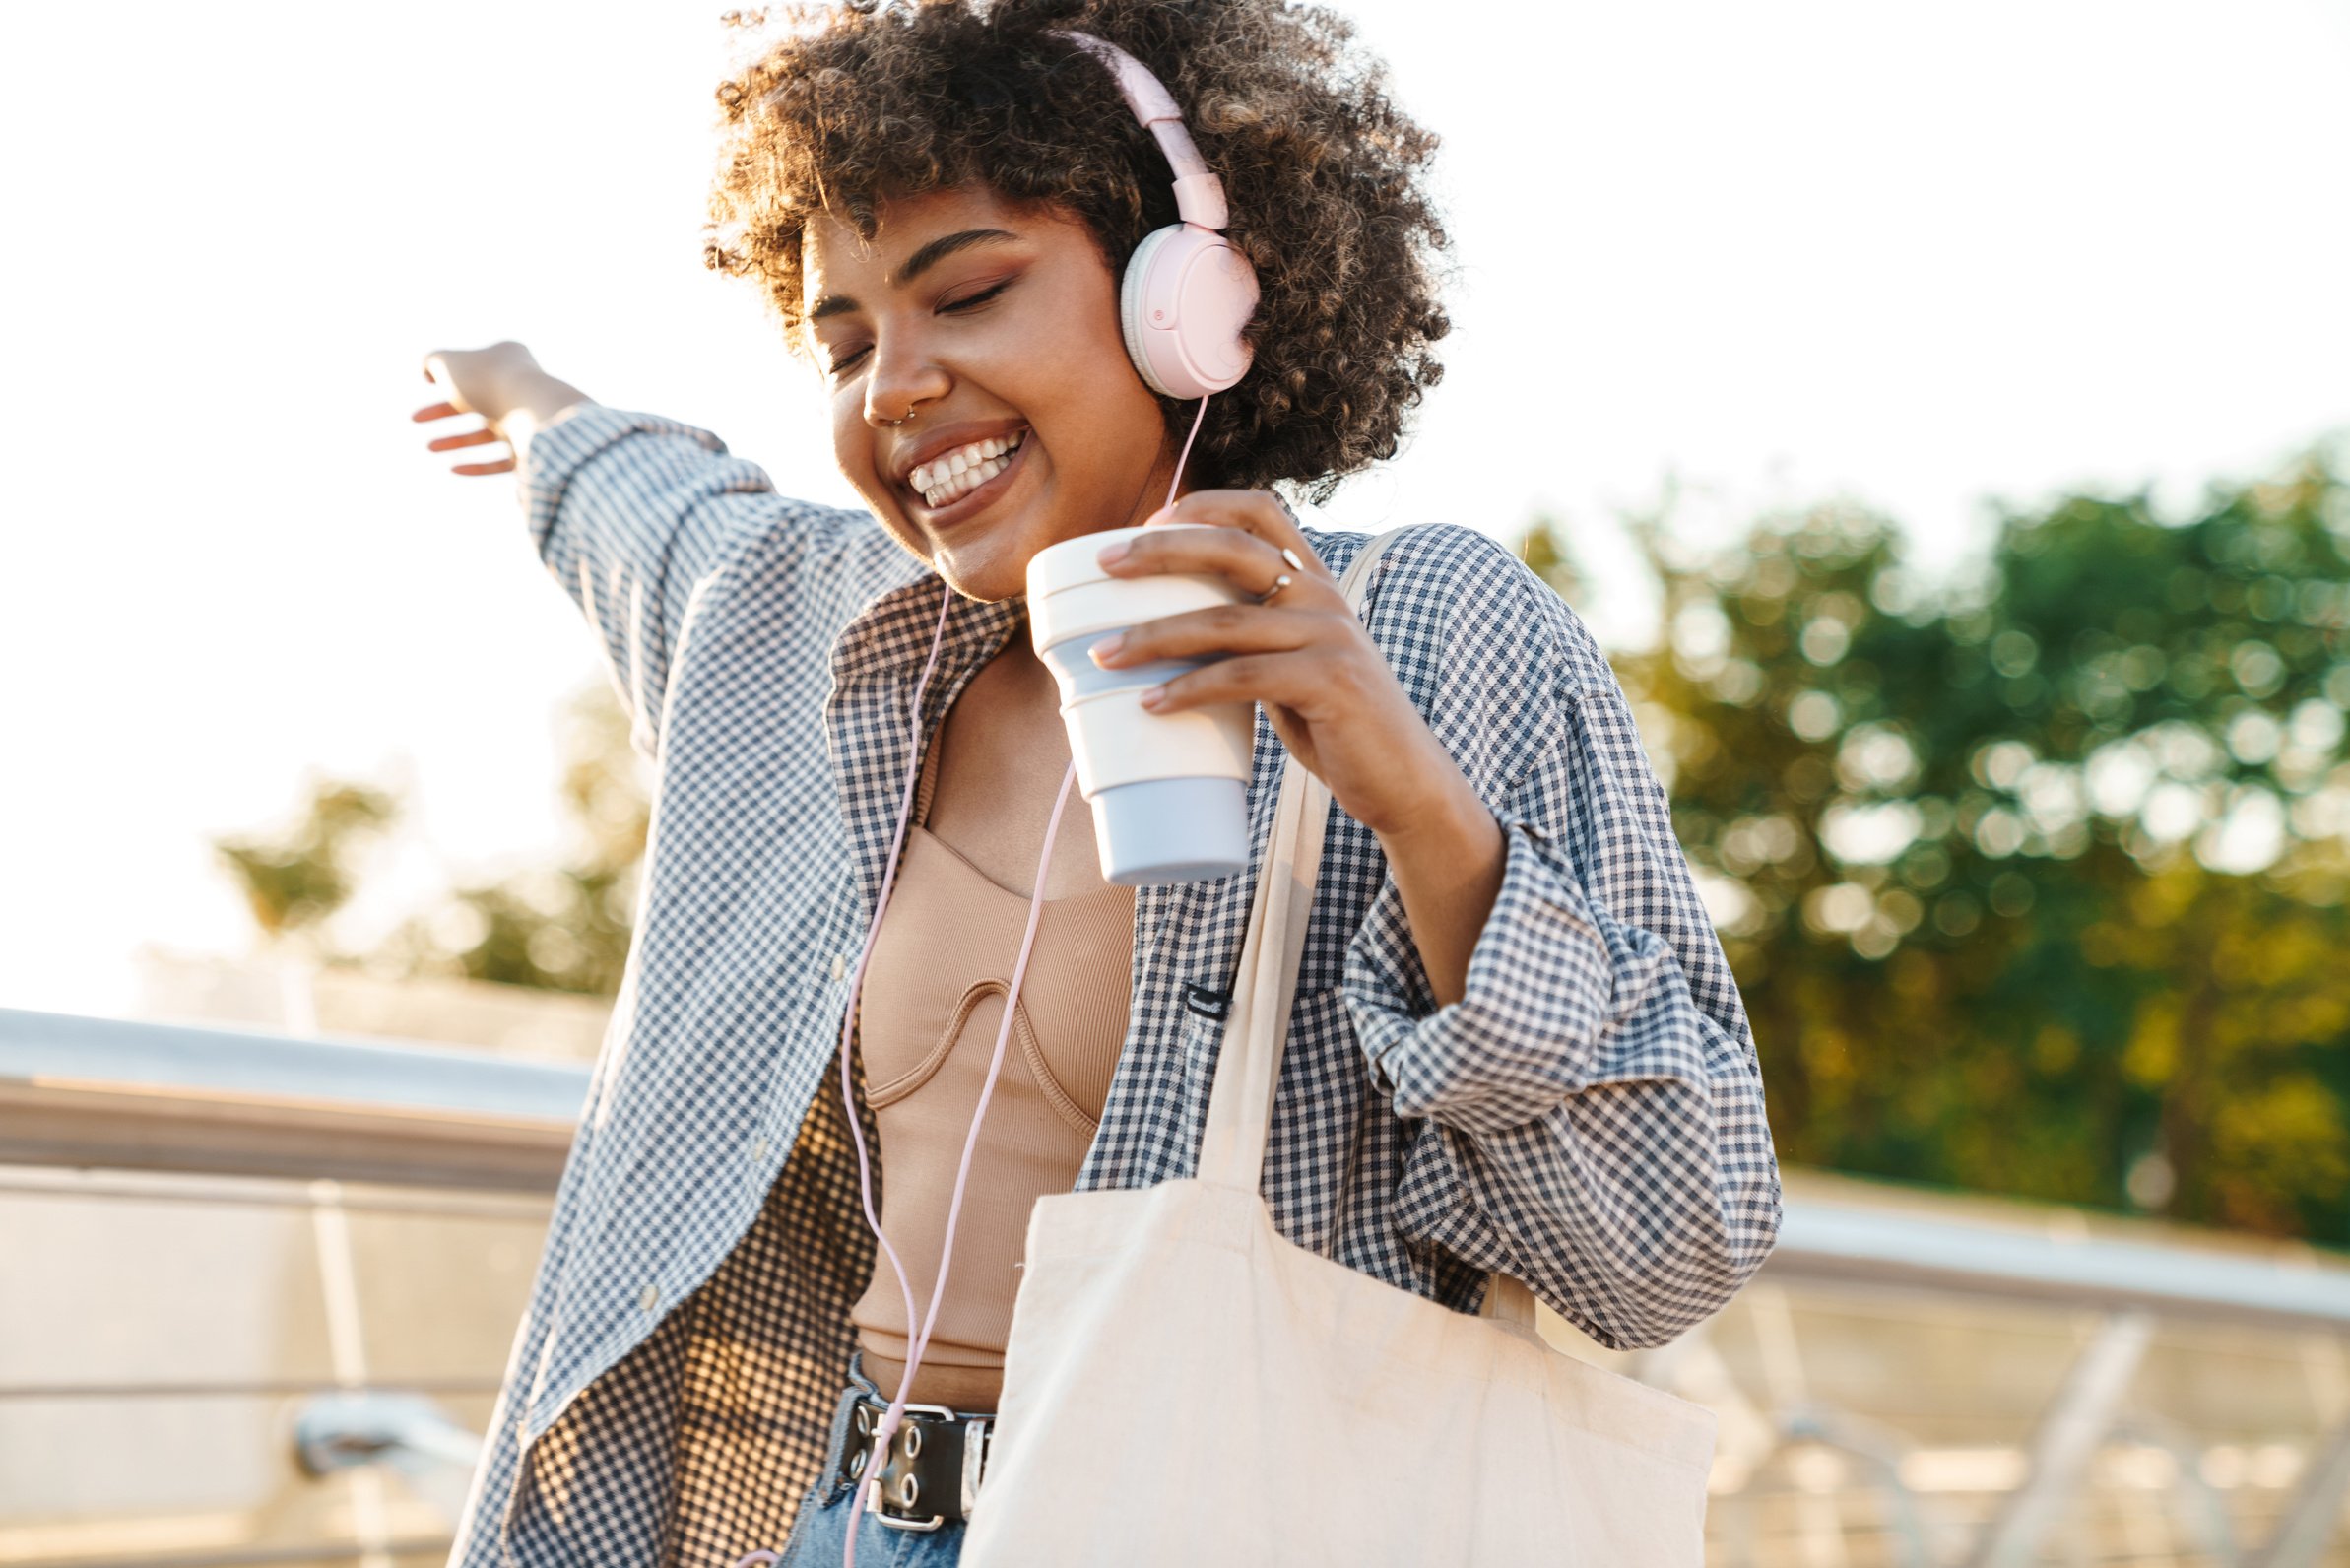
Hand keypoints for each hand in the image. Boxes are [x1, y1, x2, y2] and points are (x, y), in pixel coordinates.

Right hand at [413, 340, 583, 476]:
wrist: (535, 414)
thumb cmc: (489, 382)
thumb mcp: (451, 362)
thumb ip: (432, 361)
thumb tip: (428, 371)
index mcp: (509, 361)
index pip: (472, 370)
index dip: (445, 379)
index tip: (426, 384)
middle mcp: (523, 391)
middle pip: (477, 403)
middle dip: (444, 412)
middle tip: (414, 420)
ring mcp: (531, 422)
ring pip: (489, 434)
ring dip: (456, 441)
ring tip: (429, 449)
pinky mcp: (535, 453)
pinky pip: (504, 461)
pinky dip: (478, 465)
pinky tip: (452, 468)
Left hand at [1090, 491, 1475, 840]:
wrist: (1404, 780)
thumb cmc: (1337, 726)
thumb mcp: (1295, 664)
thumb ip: (1254, 639)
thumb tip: (1169, 638)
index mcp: (1315, 582)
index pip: (1261, 510)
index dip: (1203, 504)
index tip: (1148, 521)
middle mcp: (1324, 597)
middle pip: (1232, 549)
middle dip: (1160, 550)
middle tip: (1104, 566)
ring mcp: (1330, 637)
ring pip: (1224, 622)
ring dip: (1154, 636)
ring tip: (1106, 654)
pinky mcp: (1330, 683)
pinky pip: (1242, 678)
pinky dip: (1188, 689)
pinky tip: (1151, 703)